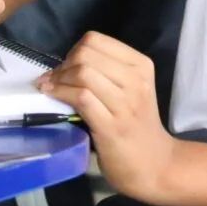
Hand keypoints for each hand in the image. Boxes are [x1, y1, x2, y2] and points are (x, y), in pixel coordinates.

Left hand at [37, 32, 177, 202]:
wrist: (155, 165)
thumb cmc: (137, 126)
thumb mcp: (131, 89)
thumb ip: (105, 72)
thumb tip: (64, 64)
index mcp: (141, 65)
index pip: (96, 40)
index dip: (74, 51)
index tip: (67, 68)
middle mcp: (136, 80)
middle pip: (86, 54)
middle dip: (63, 65)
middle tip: (55, 80)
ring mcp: (126, 103)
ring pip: (82, 73)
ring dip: (58, 79)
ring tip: (50, 88)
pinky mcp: (112, 125)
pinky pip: (80, 97)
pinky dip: (60, 93)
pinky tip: (52, 97)